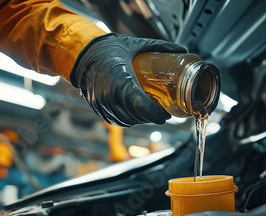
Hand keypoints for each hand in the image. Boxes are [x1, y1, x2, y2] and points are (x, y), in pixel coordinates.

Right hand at [70, 33, 186, 126]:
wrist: (83, 53)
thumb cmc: (108, 48)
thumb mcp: (135, 45)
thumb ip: (159, 47)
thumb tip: (181, 50)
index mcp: (119, 80)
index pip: (140, 105)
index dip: (155, 113)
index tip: (166, 113)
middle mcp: (108, 95)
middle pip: (137, 115)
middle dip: (152, 117)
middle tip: (163, 112)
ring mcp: (102, 104)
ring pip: (128, 120)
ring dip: (141, 120)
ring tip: (151, 113)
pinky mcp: (98, 108)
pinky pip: (117, 120)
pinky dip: (129, 120)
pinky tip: (136, 114)